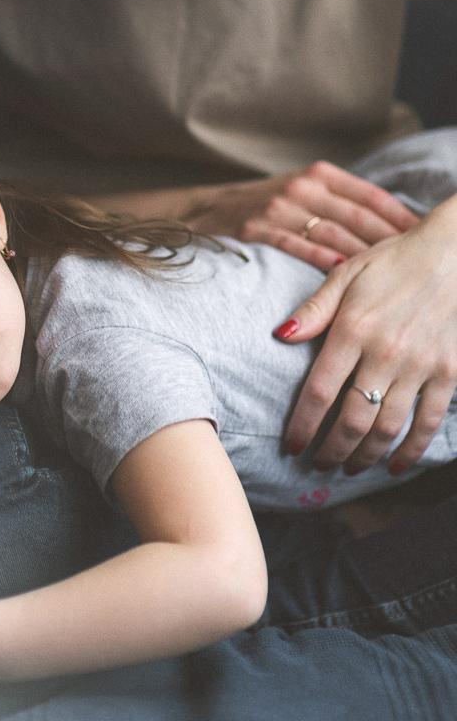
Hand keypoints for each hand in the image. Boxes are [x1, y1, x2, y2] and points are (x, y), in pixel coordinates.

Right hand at [189, 162, 417, 272]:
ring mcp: (278, 207)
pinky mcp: (256, 228)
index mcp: (320, 174)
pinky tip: (343, 273)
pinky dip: (321, 259)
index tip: (428, 240)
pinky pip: (296, 245)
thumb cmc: (265, 205)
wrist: (205, 209)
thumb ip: (342, 202)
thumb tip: (395, 227)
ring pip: (333, 233)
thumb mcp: (304, 190)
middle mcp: (303, 186)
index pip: (372, 198)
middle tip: (419, 265)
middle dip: (392, 242)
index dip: (402, 219)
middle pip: (359, 217)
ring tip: (392, 279)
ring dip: (365, 257)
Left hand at [279, 198, 456, 471]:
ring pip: (388, 427)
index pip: (319, 391)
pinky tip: (395, 465)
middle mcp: (385, 353)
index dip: (303, 425)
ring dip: (365, 455)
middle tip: (318, 465)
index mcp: (353, 329)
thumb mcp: (347, 274)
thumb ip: (314, 310)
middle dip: (331, 450)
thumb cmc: (394, 262)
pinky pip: (428, 422)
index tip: (292, 446)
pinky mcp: (449, 373)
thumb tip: (280, 335)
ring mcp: (420, 366)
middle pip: (352, 419)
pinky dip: (411, 449)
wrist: (455, 253)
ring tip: (349, 467)